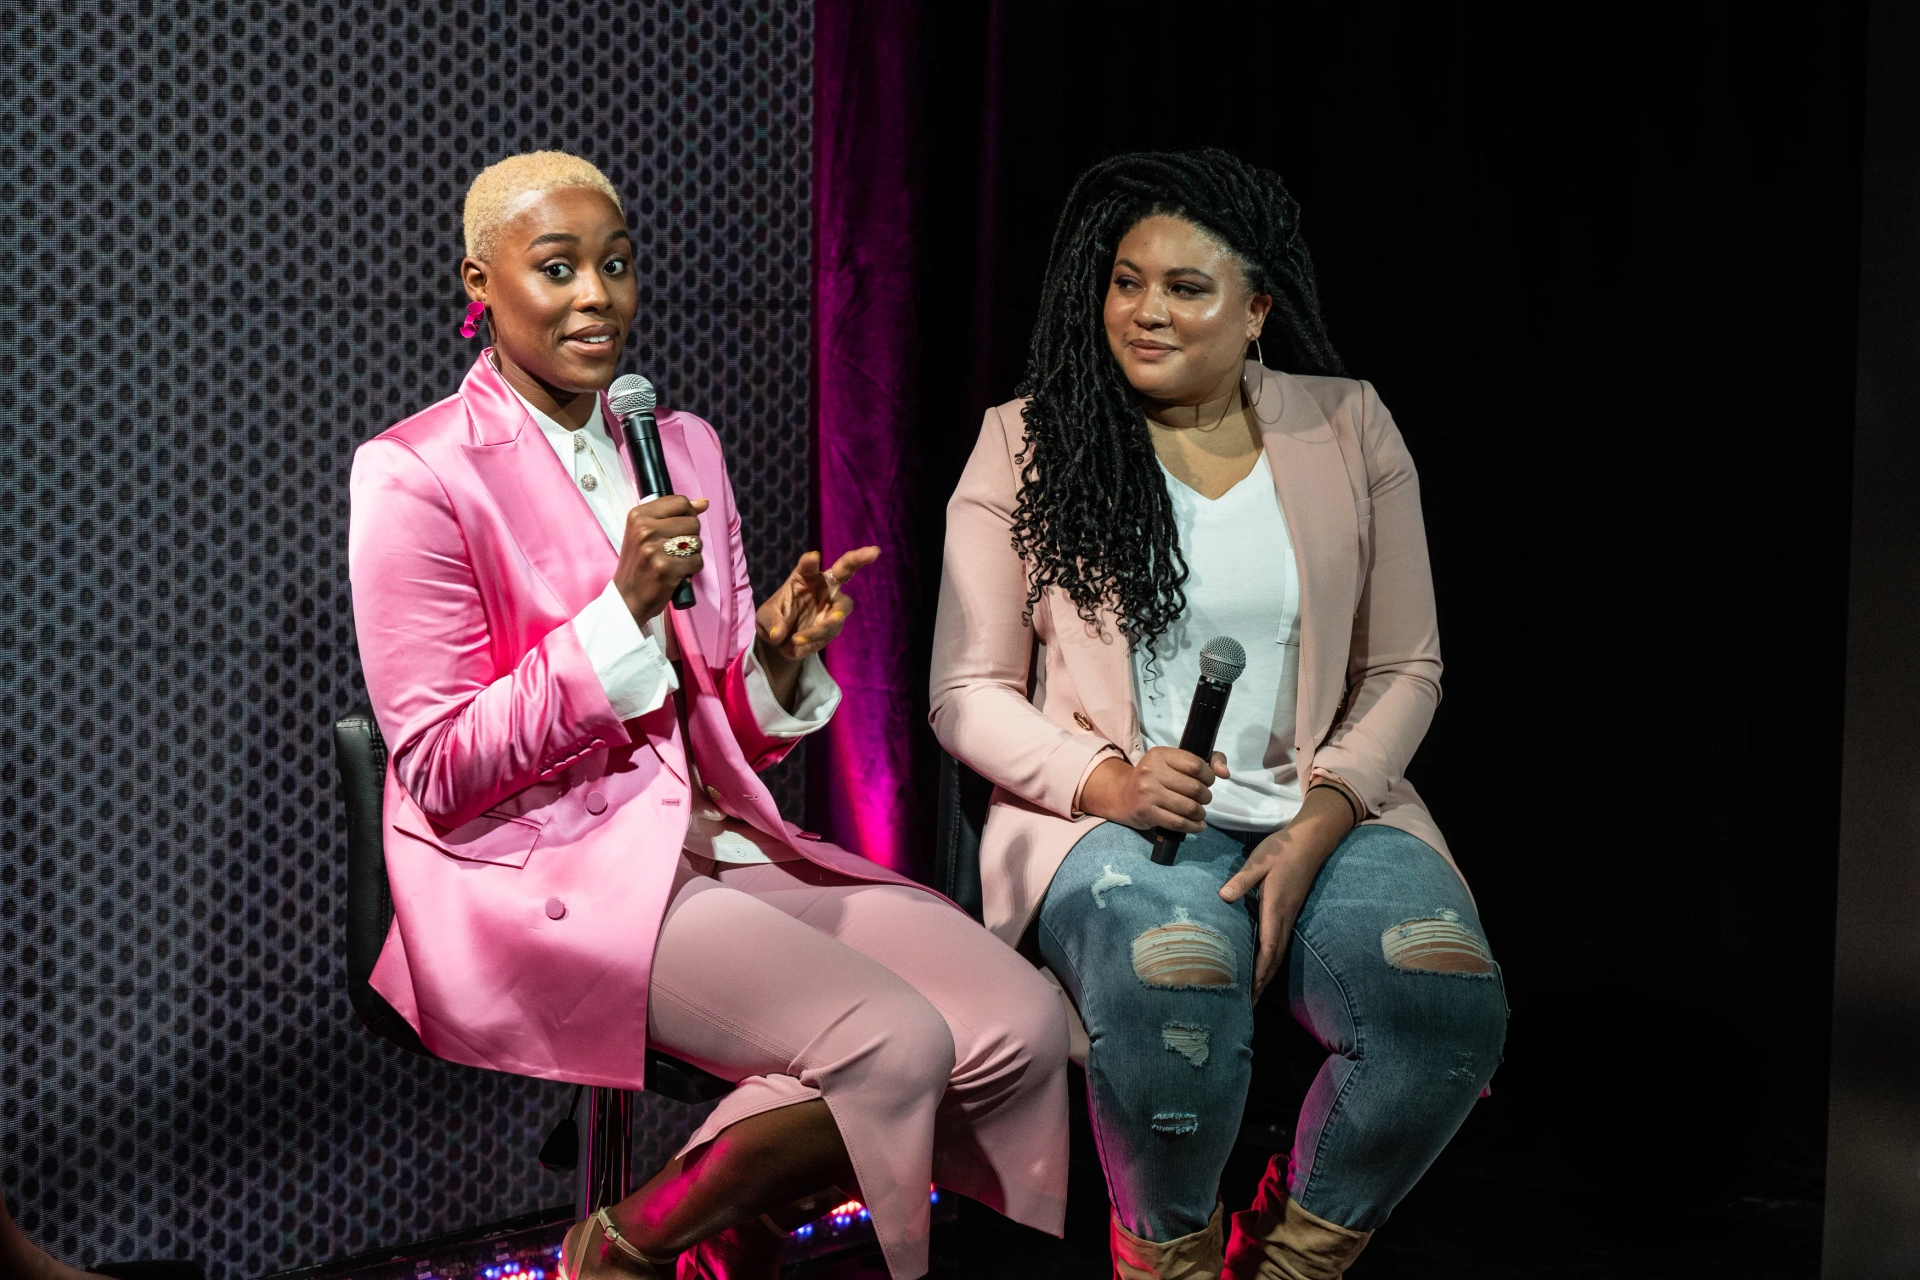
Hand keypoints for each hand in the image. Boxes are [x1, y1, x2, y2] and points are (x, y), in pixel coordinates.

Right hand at [613, 495, 708, 623]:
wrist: (627, 598)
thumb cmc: (639, 564)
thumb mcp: (646, 533)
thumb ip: (673, 515)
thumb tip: (703, 503)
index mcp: (638, 515)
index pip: (680, 502)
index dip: (688, 515)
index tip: (679, 528)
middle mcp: (645, 529)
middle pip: (693, 522)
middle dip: (691, 537)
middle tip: (674, 550)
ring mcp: (654, 549)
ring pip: (697, 541)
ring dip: (692, 554)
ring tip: (675, 561)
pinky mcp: (666, 568)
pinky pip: (697, 561)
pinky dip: (692, 569)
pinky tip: (678, 573)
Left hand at [754, 546, 879, 707]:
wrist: (783, 642)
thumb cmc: (774, 620)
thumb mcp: (764, 619)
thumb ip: (770, 622)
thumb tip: (779, 634)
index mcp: (804, 577)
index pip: (808, 566)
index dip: (810, 561)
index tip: (812, 558)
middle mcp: (824, 587)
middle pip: (845, 570)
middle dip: (859, 559)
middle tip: (874, 551)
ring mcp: (832, 606)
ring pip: (842, 607)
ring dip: (831, 618)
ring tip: (810, 631)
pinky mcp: (834, 625)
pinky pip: (831, 629)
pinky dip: (814, 636)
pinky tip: (798, 641)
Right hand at [1078, 748, 1229, 832]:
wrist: (1123, 796)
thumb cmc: (1156, 777)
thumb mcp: (1175, 762)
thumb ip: (1207, 761)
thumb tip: (1224, 773)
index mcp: (1160, 754)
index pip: (1196, 765)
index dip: (1209, 776)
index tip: (1207, 782)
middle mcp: (1151, 771)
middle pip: (1195, 788)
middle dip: (1205, 797)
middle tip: (1202, 799)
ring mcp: (1147, 793)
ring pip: (1189, 807)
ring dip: (1200, 813)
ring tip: (1199, 812)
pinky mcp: (1146, 812)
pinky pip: (1179, 823)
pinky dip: (1194, 827)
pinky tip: (1198, 825)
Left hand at [1219, 785, 1356, 999]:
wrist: (1312, 841)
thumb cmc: (1283, 849)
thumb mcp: (1259, 861)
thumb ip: (1242, 879)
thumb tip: (1223, 896)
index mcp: (1275, 908)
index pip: (1268, 947)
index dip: (1259, 972)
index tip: (1251, 992)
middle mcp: (1284, 918)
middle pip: (1274, 958)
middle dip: (1262, 983)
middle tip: (1248, 1006)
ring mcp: (1289, 917)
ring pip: (1278, 953)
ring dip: (1267, 975)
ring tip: (1254, 995)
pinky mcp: (1289, 912)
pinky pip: (1280, 943)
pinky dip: (1271, 961)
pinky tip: (1262, 967)